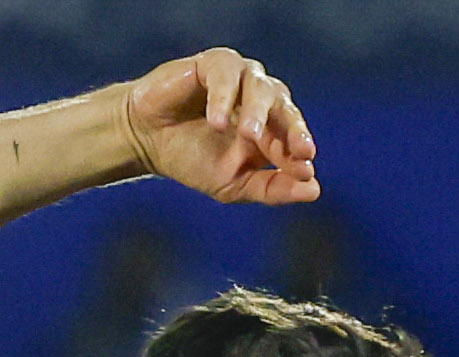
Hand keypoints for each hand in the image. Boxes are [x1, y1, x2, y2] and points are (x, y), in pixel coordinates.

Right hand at [121, 49, 320, 206]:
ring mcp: (240, 79)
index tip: (305, 170)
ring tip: (248, 135)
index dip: (299, 153)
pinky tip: (215, 121)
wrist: (145, 140)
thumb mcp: (232, 185)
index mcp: (270, 129)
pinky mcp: (215, 63)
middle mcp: (261, 99)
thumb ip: (271, 189)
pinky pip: (227, 74)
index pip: (292, 138)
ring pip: (261, 87)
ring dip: (257, 111)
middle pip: (285, 108)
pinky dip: (224, 97)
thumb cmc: (190, 159)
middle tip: (299, 149)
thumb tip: (313, 191)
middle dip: (293, 129)